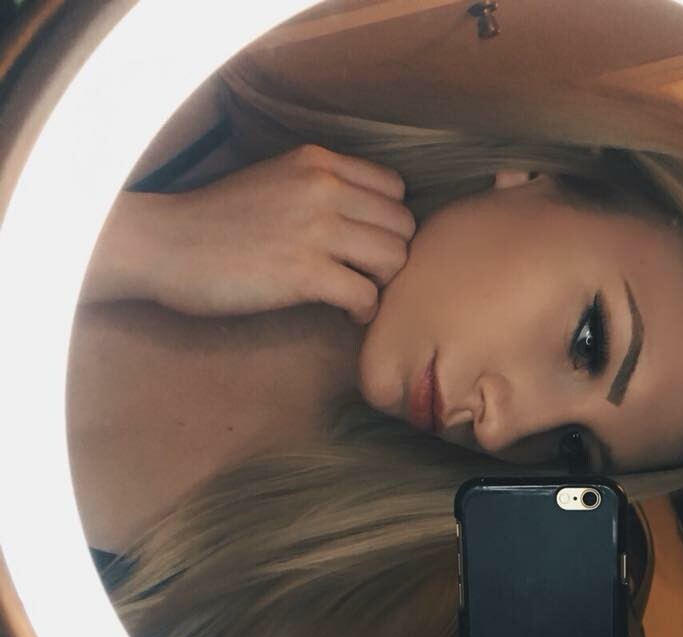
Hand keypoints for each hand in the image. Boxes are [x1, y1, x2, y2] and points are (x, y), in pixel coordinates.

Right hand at [88, 145, 415, 321]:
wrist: (163, 244)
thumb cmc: (216, 220)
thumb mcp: (275, 180)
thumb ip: (320, 188)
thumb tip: (366, 218)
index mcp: (319, 162)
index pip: (395, 190)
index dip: (388, 222)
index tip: (367, 244)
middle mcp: (324, 187)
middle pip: (402, 227)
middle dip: (389, 256)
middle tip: (365, 275)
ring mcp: (316, 229)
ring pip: (393, 259)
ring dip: (380, 283)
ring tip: (356, 293)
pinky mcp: (305, 272)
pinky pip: (366, 295)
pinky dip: (362, 310)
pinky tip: (345, 312)